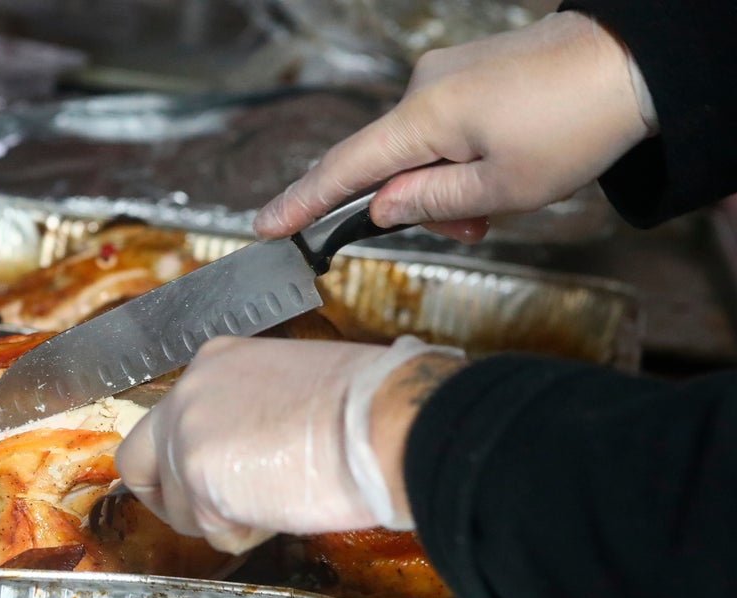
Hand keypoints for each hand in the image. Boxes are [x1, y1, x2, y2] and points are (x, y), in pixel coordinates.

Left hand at [114, 336, 463, 553]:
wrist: (386, 421)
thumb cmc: (366, 408)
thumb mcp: (292, 387)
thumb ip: (247, 413)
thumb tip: (243, 454)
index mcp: (214, 362)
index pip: (172, 419)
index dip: (190, 458)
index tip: (217, 477)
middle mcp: (189, 391)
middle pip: (139, 460)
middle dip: (171, 498)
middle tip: (217, 512)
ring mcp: (186, 434)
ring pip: (177, 507)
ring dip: (220, 520)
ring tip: (275, 504)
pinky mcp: (197, 477)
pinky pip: (209, 530)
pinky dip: (242, 535)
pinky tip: (279, 512)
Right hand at [253, 11, 656, 242]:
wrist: (636, 62)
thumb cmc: (575, 126)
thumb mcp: (501, 188)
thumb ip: (430, 203)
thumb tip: (382, 207)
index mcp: (424, 117)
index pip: (344, 168)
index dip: (303, 202)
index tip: (266, 225)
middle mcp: (424, 88)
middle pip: (387, 163)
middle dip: (413, 206)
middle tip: (468, 232)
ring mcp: (448, 75)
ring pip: (421, 149)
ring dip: (447, 188)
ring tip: (497, 208)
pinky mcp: (472, 72)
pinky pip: (445, 127)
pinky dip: (461, 162)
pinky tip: (501, 175)